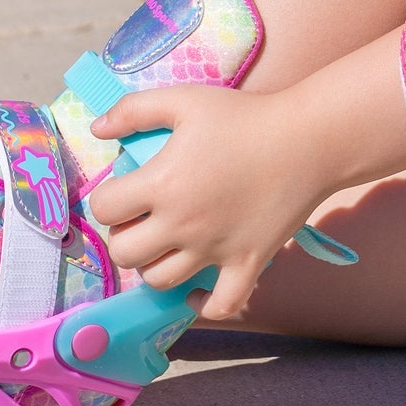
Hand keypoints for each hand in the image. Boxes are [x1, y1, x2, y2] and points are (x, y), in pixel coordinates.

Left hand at [84, 83, 335, 321]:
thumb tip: (98, 129)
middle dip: (124, 236)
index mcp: (162, 184)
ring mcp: (214, 251)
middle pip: (125, 253)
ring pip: (160, 281)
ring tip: (164, 244)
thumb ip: (134, 110)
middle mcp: (182, 225)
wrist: (307, 141)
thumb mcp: (184, 100)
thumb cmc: (243, 117)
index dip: (107, 199)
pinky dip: (201, 305)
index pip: (105, 209)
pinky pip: (219, 305)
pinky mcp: (247, 265)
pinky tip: (194, 290)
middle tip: (141, 218)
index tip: (124, 189)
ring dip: (152, 265)